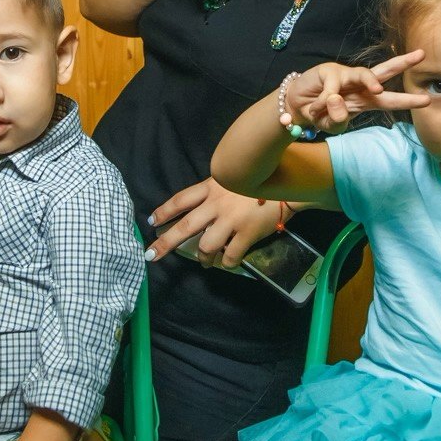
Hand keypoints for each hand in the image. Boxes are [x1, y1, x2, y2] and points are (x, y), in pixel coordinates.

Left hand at [146, 177, 287, 267]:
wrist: (288, 183)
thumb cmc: (261, 178)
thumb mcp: (234, 177)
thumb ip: (217, 190)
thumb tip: (203, 207)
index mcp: (212, 187)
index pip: (181, 199)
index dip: (164, 211)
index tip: (151, 221)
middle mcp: (217, 204)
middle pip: (185, 226)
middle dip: (166, 242)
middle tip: (152, 254)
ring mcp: (231, 220)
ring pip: (206, 246)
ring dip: (202, 258)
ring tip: (204, 263)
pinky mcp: (247, 233)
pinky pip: (230, 256)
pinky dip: (225, 263)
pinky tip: (226, 263)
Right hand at [282, 52, 427, 133]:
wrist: (296, 107)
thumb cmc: (321, 115)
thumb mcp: (331, 125)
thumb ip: (337, 119)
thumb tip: (337, 101)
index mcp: (366, 100)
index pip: (390, 99)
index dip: (408, 100)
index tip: (427, 99)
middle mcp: (359, 85)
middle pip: (384, 71)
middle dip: (403, 63)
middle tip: (421, 55)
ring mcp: (344, 76)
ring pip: (363, 73)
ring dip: (372, 80)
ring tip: (378, 90)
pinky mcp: (328, 71)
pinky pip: (332, 89)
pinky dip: (324, 102)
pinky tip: (315, 108)